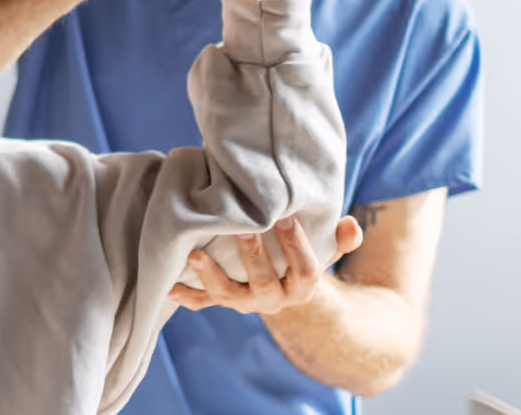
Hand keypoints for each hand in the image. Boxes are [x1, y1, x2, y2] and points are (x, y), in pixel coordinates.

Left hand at [168, 216, 363, 314]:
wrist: (284, 289)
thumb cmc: (301, 257)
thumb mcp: (324, 249)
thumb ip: (339, 238)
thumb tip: (351, 225)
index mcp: (301, 287)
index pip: (305, 270)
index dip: (297, 246)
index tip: (286, 217)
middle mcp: (272, 299)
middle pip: (264, 283)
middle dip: (252, 255)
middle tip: (241, 226)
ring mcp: (244, 302)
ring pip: (229, 296)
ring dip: (211, 276)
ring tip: (194, 255)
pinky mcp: (222, 300)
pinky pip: (203, 303)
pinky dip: (185, 296)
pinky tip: (169, 287)